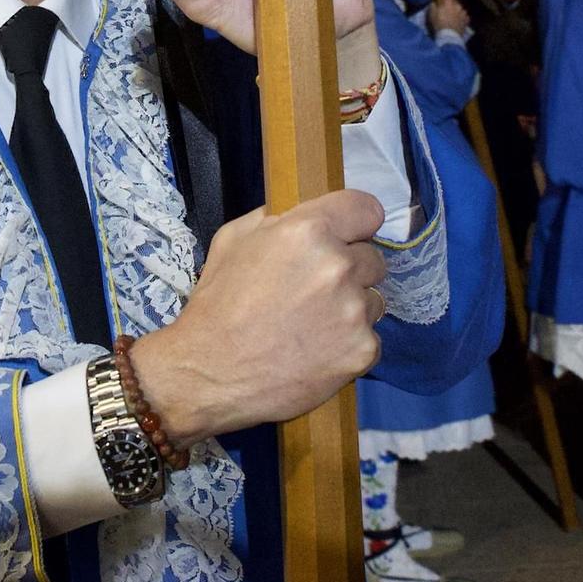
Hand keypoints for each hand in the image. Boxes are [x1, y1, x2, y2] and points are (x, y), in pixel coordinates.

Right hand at [130, 189, 387, 445]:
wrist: (209, 372)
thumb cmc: (217, 304)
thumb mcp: (232, 240)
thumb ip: (275, 219)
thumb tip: (302, 213)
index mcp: (307, 231)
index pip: (367, 209)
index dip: (357, 223)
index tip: (348, 236)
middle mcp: (338, 266)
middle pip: (373, 257)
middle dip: (350, 270)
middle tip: (316, 290)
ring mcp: (354, 312)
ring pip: (373, 299)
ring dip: (352, 308)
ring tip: (314, 325)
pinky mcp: (362, 351)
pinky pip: (370, 338)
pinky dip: (349, 345)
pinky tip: (317, 352)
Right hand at [427, 0, 470, 37]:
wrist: (449, 37)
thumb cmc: (439, 24)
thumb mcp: (432, 15)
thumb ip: (433, 6)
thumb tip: (434, 1)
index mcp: (449, 3)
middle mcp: (458, 5)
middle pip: (455, 1)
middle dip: (452, 4)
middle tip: (447, 10)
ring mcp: (463, 13)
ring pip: (460, 9)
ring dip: (457, 12)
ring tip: (452, 18)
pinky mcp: (467, 20)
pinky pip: (464, 16)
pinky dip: (461, 18)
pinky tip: (457, 22)